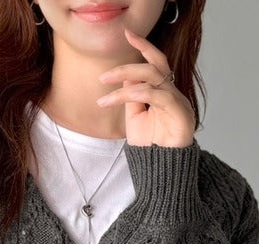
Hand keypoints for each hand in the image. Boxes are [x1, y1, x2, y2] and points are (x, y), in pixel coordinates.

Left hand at [96, 27, 195, 147]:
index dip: (143, 46)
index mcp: (162, 92)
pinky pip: (160, 96)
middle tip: (103, 77)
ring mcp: (178, 102)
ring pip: (153, 79)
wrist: (161, 169)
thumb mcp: (135, 117)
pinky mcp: (181, 114)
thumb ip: (132, 96)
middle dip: (127, 67)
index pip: (155, 62)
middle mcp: (172, 94)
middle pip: (153, 67)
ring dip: (126, 83)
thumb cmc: (150, 146)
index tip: (128, 34)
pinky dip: (141, 93)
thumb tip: (125, 77)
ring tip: (105, 96)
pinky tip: (125, 96)